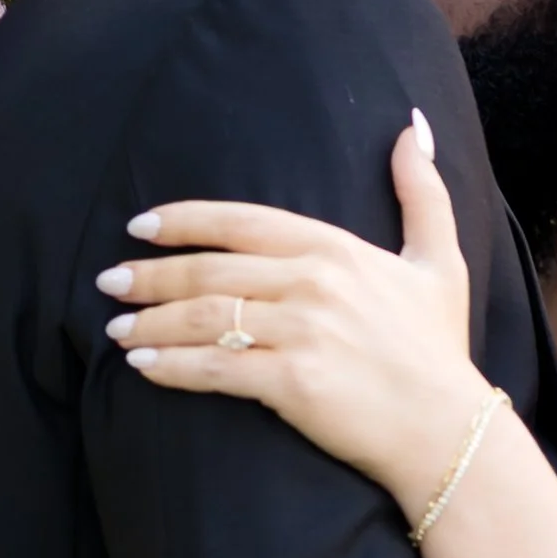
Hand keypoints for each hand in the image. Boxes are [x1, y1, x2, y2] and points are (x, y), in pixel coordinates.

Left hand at [99, 120, 492, 519]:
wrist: (447, 430)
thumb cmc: (438, 349)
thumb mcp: (440, 260)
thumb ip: (421, 191)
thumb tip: (411, 126)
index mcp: (335, 248)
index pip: (241, 221)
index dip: (184, 221)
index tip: (140, 227)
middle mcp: (313, 282)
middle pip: (209, 269)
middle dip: (149, 275)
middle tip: (109, 282)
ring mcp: (300, 331)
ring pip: (203, 316)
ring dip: (150, 322)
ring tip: (116, 329)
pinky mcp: (290, 382)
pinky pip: (214, 368)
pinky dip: (170, 367)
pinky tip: (141, 368)